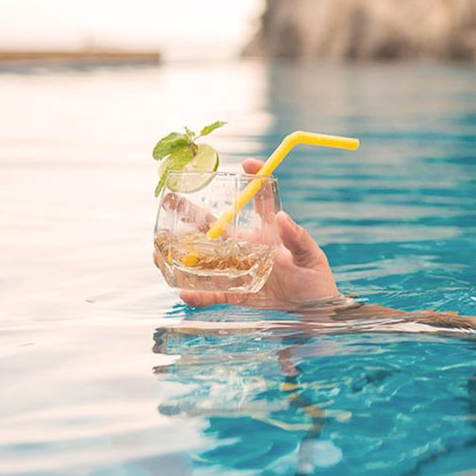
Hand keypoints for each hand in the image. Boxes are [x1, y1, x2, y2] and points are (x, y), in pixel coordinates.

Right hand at [172, 158, 340, 307]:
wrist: (316, 311)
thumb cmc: (316, 280)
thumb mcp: (312, 257)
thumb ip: (298, 238)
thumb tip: (282, 216)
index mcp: (268, 234)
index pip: (259, 202)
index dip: (255, 179)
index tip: (247, 164)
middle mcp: (249, 248)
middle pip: (216, 227)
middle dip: (190, 213)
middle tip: (168, 200)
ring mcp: (241, 270)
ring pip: (206, 259)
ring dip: (183, 255)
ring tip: (159, 253)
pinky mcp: (239, 294)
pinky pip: (216, 293)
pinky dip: (201, 294)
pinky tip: (185, 293)